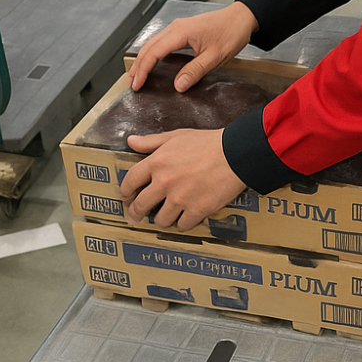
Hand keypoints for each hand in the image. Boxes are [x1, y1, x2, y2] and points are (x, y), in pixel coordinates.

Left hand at [119, 129, 246, 230]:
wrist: (236, 153)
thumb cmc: (208, 142)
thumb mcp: (177, 136)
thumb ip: (151, 141)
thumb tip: (131, 141)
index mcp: (157, 162)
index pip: (130, 182)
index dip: (125, 191)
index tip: (126, 196)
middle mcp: (164, 183)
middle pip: (141, 206)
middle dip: (136, 213)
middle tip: (136, 217)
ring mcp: (180, 199)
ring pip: (161, 220)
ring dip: (163, 218)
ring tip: (168, 215)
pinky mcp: (197, 210)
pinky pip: (183, 225)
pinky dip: (183, 223)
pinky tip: (186, 217)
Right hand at [128, 2, 258, 93]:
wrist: (242, 17)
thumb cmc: (231, 33)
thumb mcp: (215, 57)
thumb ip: (195, 71)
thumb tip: (177, 86)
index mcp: (181, 32)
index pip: (154, 52)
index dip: (143, 70)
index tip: (137, 84)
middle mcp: (175, 27)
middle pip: (148, 47)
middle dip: (138, 66)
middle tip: (131, 83)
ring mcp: (178, 27)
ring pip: (153, 43)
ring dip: (143, 59)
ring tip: (137, 75)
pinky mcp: (183, 29)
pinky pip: (161, 41)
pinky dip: (153, 53)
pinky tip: (152, 62)